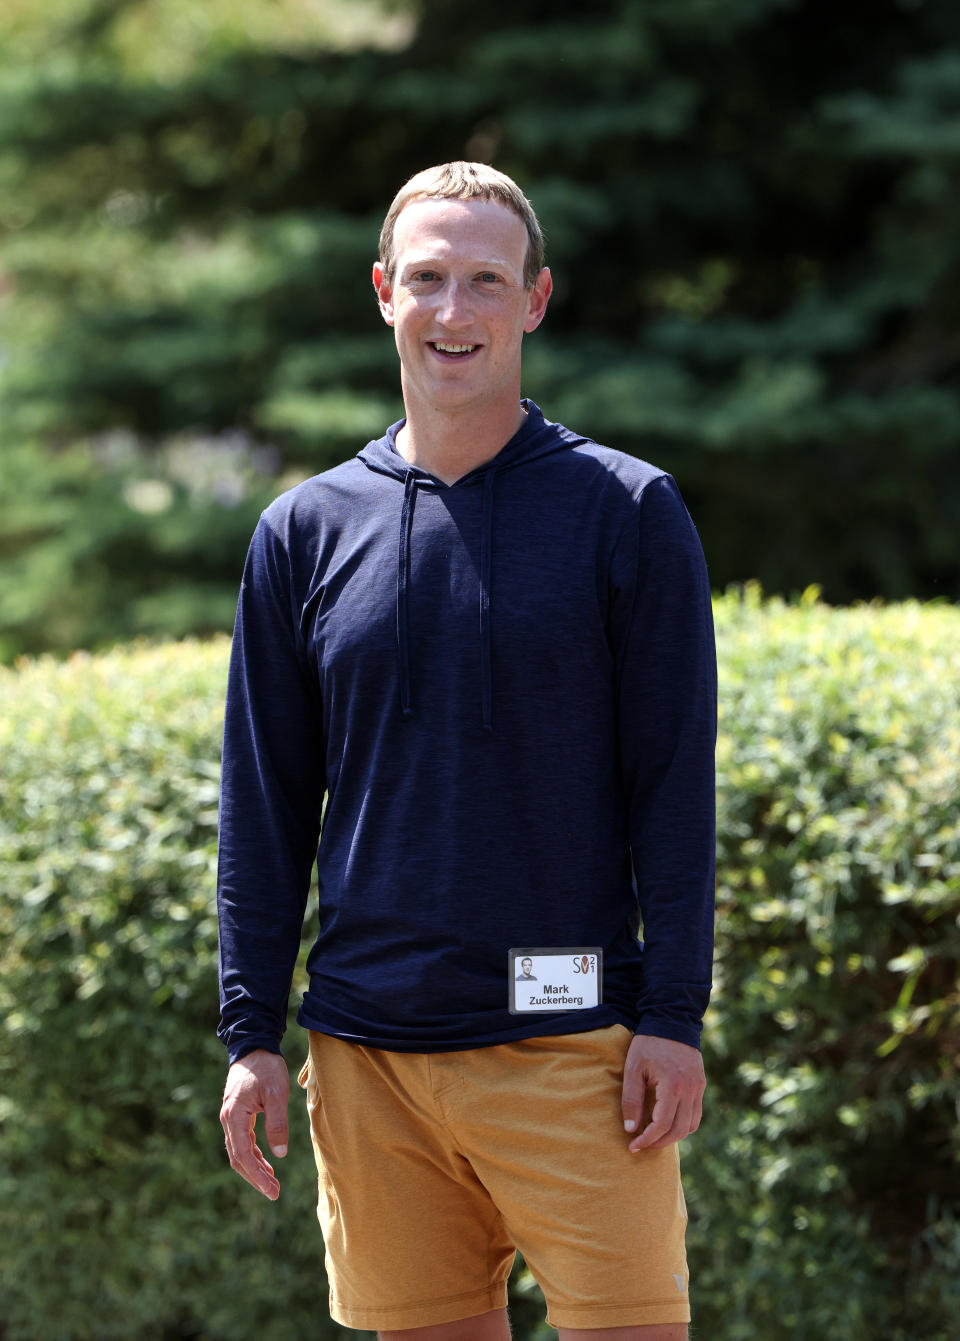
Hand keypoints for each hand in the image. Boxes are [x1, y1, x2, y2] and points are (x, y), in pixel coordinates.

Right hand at [220, 1049, 289, 1199]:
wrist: (254, 1046)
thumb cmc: (266, 1068)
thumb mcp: (277, 1093)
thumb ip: (277, 1123)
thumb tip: (279, 1154)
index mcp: (234, 1117)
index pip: (243, 1155)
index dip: (257, 1175)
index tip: (272, 1189)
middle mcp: (228, 1120)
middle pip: (238, 1158)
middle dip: (255, 1178)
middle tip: (274, 1193)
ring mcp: (230, 1118)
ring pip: (239, 1152)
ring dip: (254, 1169)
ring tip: (272, 1183)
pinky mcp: (237, 1115)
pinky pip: (242, 1142)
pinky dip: (253, 1155)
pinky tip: (266, 1163)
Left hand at [621, 1033, 704, 1152]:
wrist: (672, 1020)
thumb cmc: (649, 1043)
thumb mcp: (633, 1068)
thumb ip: (631, 1099)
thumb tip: (631, 1129)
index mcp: (673, 1086)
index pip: (662, 1125)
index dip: (647, 1140)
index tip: (632, 1146)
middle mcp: (690, 1090)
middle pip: (679, 1130)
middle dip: (659, 1143)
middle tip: (641, 1145)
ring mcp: (698, 1088)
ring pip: (690, 1125)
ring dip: (673, 1137)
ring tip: (653, 1138)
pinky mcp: (700, 1085)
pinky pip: (695, 1114)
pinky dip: (683, 1125)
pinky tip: (667, 1124)